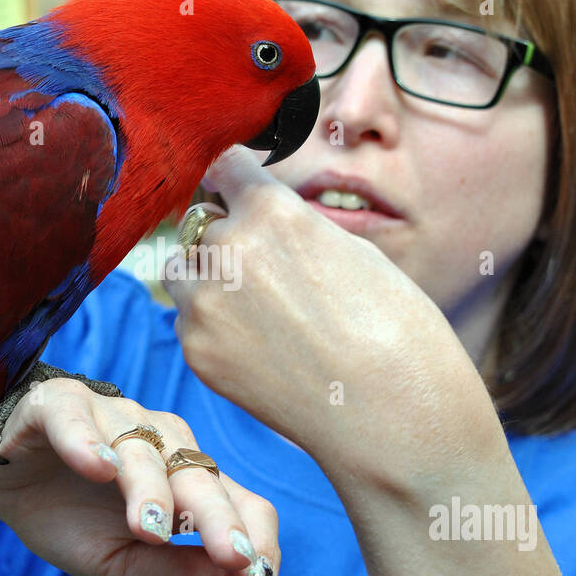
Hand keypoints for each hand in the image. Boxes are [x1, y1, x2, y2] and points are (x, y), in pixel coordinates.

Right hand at [0, 379, 278, 575]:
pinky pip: (79, 418)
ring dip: (150, 488)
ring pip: (144, 449)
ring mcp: (115, 417)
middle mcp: (163, 442)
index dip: (255, 537)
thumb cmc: (66, 516)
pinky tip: (97, 468)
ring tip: (150, 528)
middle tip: (228, 556)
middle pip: (200, 475)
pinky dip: (89, 441)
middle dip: (217, 518)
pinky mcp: (61, 403)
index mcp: (188, 480)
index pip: (241, 501)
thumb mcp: (120, 564)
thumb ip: (175, 574)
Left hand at [163, 147, 497, 479]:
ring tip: (256, 310)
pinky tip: (258, 348)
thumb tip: (259, 221)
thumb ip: (292, 228)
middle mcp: (229, 248)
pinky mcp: (196, 349)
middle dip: (226, 237)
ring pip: (182, 270)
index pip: (224, 165)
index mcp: (272, 210)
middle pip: (201, 222)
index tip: (235, 187)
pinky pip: (186, 320)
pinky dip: (210, 326)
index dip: (232, 178)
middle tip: (266, 273)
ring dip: (206, 278)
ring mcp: (205, 303)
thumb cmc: (393, 327)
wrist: (392, 411)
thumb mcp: (350, 250)